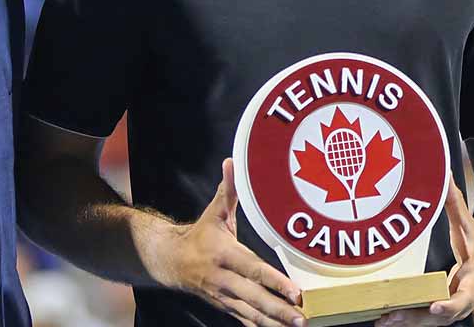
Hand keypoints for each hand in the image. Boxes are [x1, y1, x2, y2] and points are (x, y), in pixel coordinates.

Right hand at [157, 158, 305, 326]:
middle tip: (303, 317)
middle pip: (256, 298)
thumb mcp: (213, 212)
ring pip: (252, 314)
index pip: (254, 270)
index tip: (296, 292)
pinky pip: (245, 321)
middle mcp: (224, 280)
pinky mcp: (225, 307)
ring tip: (298, 326)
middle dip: (280, 310)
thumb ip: (228, 190)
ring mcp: (224, 297)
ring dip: (275, 322)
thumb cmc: (200, 236)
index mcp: (225, 255)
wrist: (171, 262)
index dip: (275, 282)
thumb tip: (232, 162)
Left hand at [377, 177, 473, 326]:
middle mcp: (465, 301)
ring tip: (383, 321)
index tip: (435, 307)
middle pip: (442, 316)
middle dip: (417, 318)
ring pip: (431, 324)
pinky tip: (385, 320)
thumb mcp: (471, 226)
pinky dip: (408, 321)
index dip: (450, 304)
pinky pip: (425, 321)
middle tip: (393, 316)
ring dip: (408, 323)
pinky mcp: (444, 315)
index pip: (464, 296)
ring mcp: (454, 311)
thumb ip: (455, 203)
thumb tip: (443, 174)